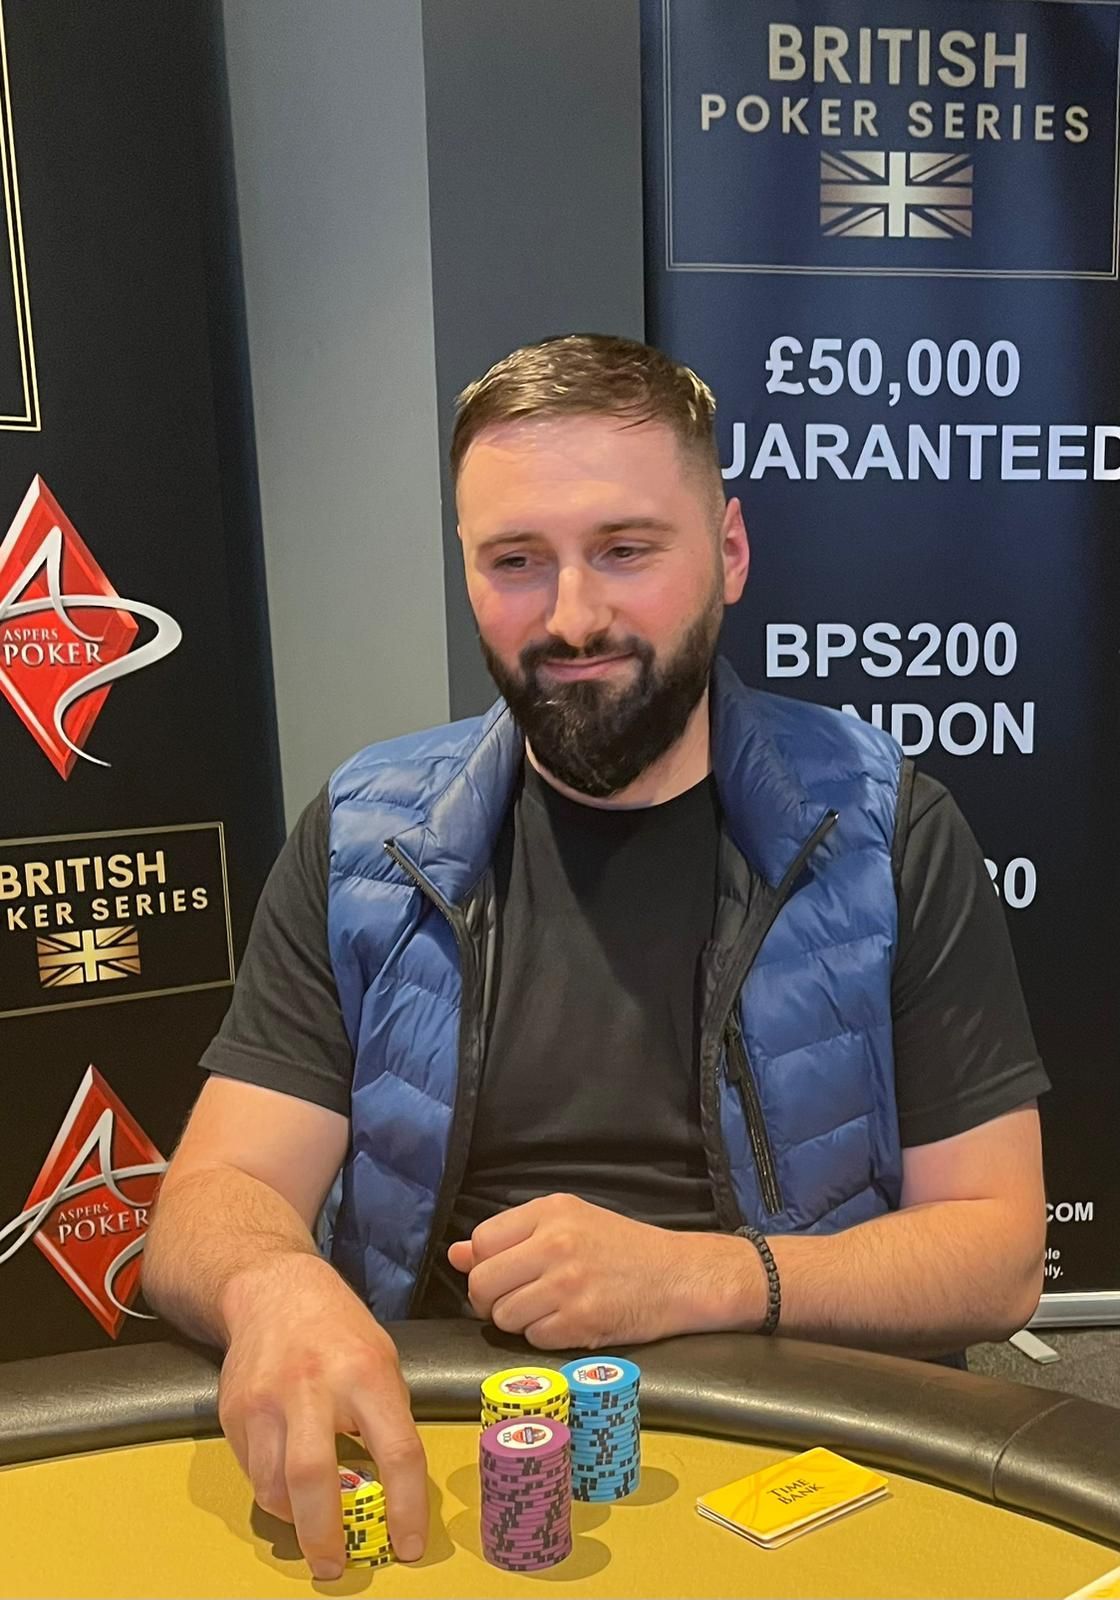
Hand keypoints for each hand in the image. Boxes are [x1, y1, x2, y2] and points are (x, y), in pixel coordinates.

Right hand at [216, 1251, 427, 1580]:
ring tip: (313, 1527)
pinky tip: (288, 1484)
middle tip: (337, 1567)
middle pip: (315, 1477)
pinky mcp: (235, 1412)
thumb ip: (387, 1419)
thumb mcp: (383, 1360)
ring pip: (274, 1486)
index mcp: (367, 1373)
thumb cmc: (339, 1330)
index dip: (407, 1508)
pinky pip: (253, 1472)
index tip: (409, 1545)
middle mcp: (314, 1385)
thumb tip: (392, 1491)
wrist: (274, 1292)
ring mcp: (267, 1399)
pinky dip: (273, 1491)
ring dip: (296, 1519)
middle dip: (326, 1536)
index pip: (397, 1451)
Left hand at [447, 1193, 763, 1348]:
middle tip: (515, 1302)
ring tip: (546, 1312)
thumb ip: (511, 1237)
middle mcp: (555, 1243)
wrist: (679, 1276)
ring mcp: (568, 1283)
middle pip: (483, 1283)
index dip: (483, 1266)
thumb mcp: (568, 1224)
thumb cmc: (621, 1249)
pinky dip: (543, 1338)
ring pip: (504, 1316)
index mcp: (550, 1211)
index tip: (503, 1275)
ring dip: (517, 1322)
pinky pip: (533, 1339)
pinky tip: (567, 1323)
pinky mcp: (581, 1320)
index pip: (481, 1242)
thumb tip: (455, 1255)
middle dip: (490, 1301)